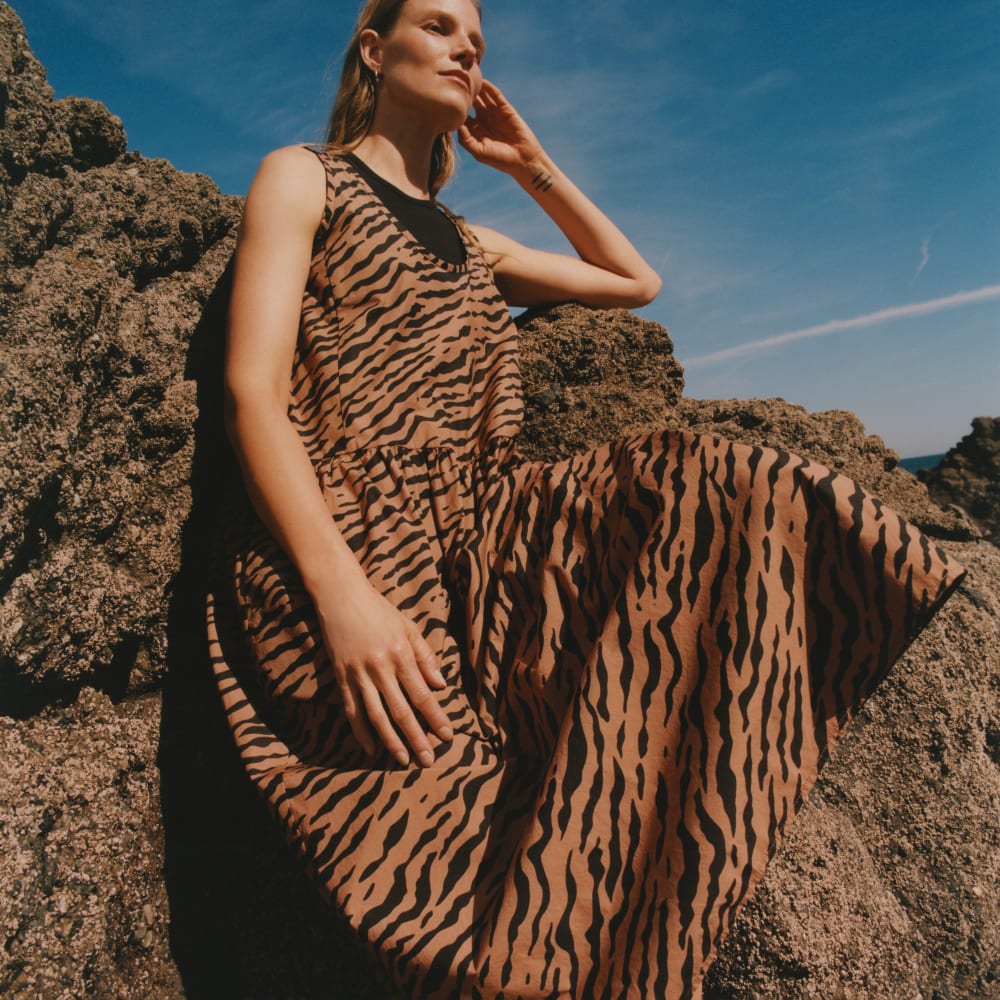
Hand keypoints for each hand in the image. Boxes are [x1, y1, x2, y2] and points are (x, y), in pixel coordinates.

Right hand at [315, 578, 452, 766]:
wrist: (341, 596)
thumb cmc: (379, 611)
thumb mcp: (408, 627)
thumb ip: (425, 656)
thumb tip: (440, 685)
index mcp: (401, 654)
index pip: (422, 694)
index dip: (435, 717)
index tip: (447, 735)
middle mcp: (381, 667)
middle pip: (402, 710)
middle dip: (417, 737)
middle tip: (428, 760)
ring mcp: (359, 673)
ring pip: (376, 715)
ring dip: (390, 740)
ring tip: (402, 760)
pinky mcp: (341, 676)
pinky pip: (352, 709)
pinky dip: (361, 731)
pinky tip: (371, 748)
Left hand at [457, 79, 544, 174]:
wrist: (522, 159)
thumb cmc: (499, 160)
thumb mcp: (479, 152)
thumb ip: (466, 139)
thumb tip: (456, 124)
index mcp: (474, 131)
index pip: (461, 116)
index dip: (455, 109)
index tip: (446, 102)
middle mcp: (483, 120)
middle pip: (470, 103)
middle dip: (464, 95)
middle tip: (454, 85)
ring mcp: (494, 113)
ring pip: (482, 97)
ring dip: (475, 89)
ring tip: (467, 79)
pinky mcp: (505, 109)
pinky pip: (495, 95)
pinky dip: (489, 88)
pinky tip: (482, 82)